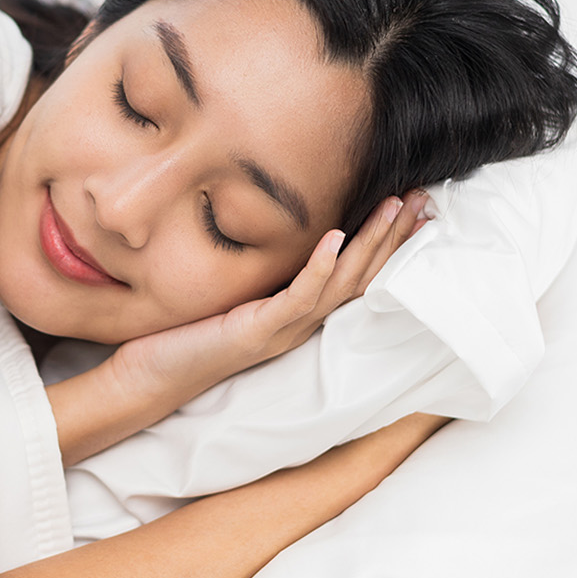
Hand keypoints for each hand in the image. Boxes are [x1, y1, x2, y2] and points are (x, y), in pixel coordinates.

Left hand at [110, 188, 432, 403]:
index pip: (358, 275)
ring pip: (342, 284)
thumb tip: (279, 237)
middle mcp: (301, 324)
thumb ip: (263, 275)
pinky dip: (320, 268)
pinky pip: (298, 298)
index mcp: (300, 315)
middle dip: (394, 236)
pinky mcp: (257, 332)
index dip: (389, 243)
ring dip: (370, 244)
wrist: (152, 377)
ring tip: (393, 207)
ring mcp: (283, 330)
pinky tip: (336, 239)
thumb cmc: (188, 335)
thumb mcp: (236, 297)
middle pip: (364, 276)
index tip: (414, 207)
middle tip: (424, 200)